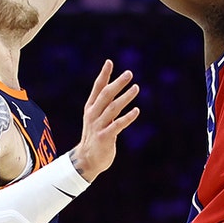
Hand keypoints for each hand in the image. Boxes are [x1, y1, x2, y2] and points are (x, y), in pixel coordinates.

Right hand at [70, 59, 139, 181]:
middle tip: (129, 73)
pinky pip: (117, 125)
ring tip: (136, 87)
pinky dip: (127, 117)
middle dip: (117, 83)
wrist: (87, 160)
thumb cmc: (94, 136)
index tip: (109, 62)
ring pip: (113, 108)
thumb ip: (104, 104)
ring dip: (125, 97)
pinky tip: (137, 110)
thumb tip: (113, 88)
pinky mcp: (104, 137)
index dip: (103, 75)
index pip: (97, 88)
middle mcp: (93, 115)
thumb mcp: (96, 118)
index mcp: (90, 108)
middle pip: (105, 95)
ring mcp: (98, 126)